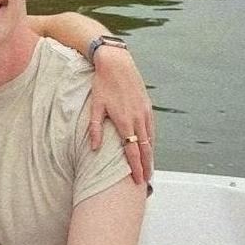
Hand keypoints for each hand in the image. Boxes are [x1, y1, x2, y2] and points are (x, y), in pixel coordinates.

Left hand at [87, 46, 154, 182]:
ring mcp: (145, 112)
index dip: (136, 167)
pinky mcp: (147, 106)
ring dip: (150, 155)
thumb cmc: (102, 84)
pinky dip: (151, 140)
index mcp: (125, 121)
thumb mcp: (95, 106)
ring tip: (148, 167)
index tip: (138, 180)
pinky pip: (151, 128)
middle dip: (146, 166)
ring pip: (150, 139)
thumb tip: (93, 148)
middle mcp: (138, 119)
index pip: (133, 151)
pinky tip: (150, 146)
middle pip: (145, 148)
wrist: (117, 63)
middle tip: (146, 181)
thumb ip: (94, 128)